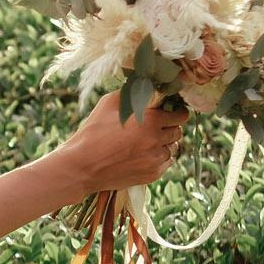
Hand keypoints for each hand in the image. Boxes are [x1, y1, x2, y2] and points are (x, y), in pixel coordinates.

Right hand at [61, 87, 191, 194]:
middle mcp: (156, 140)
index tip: (172, 112)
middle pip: (178, 132)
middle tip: (157, 126)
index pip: (180, 116)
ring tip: (147, 142)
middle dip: (170, 127)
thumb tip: (144, 88)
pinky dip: (159, 158)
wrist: (82, 166)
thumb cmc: (93, 132)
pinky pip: (165, 164)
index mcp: (150, 120)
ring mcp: (155, 160)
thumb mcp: (109, 103)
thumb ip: (131, 94)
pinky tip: (144, 155)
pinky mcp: (152, 175)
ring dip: (164, 144)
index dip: (177, 112)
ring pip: (172, 149)